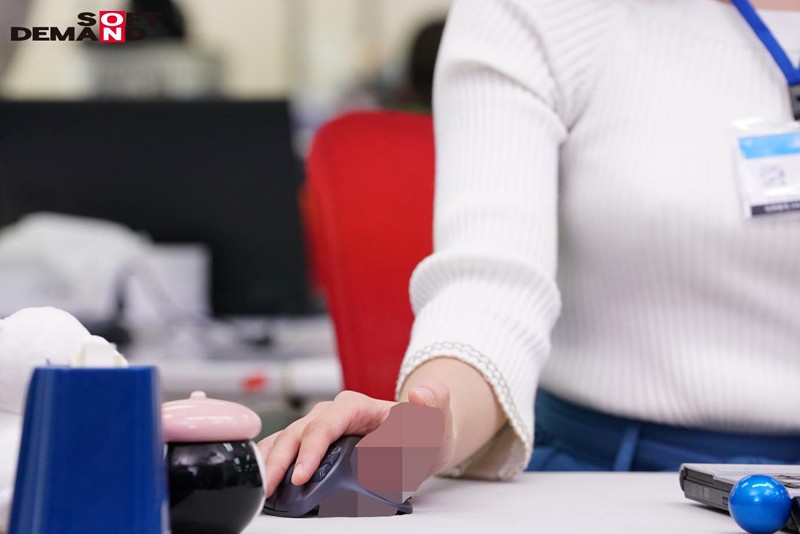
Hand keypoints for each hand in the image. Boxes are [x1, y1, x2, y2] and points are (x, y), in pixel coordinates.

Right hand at [257, 381, 454, 496]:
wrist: (423, 436)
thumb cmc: (426, 428)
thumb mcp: (436, 418)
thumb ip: (433, 404)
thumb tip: (419, 395)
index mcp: (356, 406)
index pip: (326, 424)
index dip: (311, 448)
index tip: (302, 474)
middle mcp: (333, 414)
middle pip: (298, 432)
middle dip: (280, 459)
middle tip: (270, 487)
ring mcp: (320, 427)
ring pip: (286, 439)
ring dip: (269, 461)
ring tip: (259, 487)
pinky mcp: (314, 443)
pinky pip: (286, 448)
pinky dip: (271, 461)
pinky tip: (261, 479)